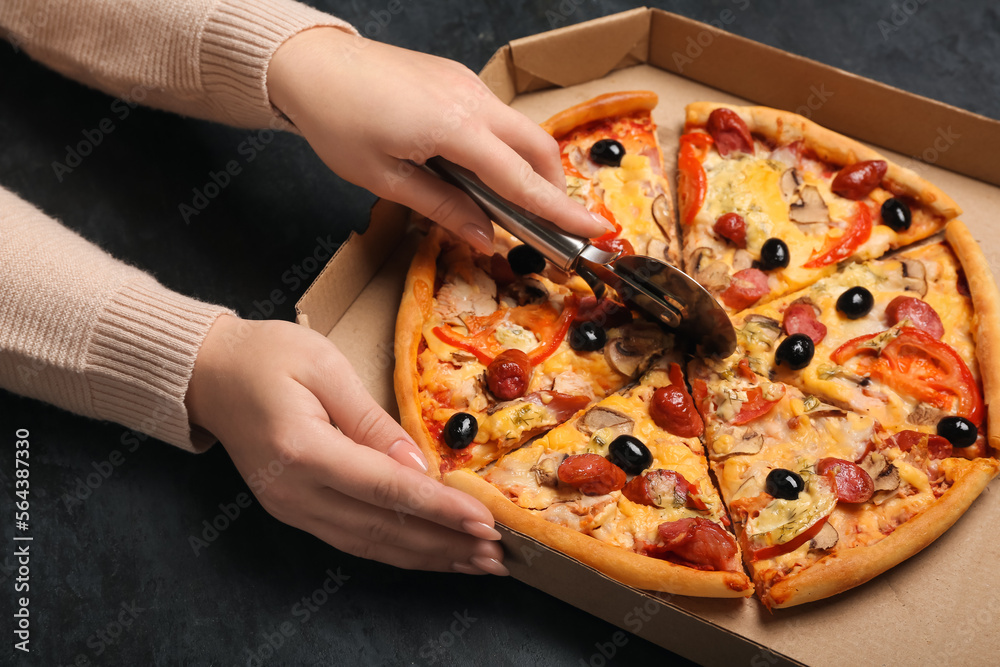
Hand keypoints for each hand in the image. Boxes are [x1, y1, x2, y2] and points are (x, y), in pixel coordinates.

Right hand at [186, 315, 506, 575]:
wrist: (207, 375)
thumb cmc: (266, 356)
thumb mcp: (325, 367)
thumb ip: (372, 420)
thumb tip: (418, 466)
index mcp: (303, 450)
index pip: (386, 490)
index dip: (440, 510)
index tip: (485, 523)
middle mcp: (294, 492)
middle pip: (383, 529)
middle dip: (446, 544)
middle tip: (498, 555)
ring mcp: (291, 508)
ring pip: (370, 545)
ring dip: (428, 557)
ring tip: (476, 563)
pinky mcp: (294, 511)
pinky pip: (352, 539)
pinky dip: (397, 551)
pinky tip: (431, 554)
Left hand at [266, 27, 611, 252]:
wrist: (310, 63)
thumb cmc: (338, 121)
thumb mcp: (385, 179)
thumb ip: (442, 208)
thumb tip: (485, 237)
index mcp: (455, 129)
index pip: (522, 179)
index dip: (560, 209)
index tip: (596, 228)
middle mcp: (472, 101)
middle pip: (538, 147)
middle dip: (553, 187)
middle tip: (551, 223)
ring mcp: (467, 84)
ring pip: (519, 130)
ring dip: (527, 166)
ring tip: (510, 202)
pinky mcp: (456, 78)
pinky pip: (496, 117)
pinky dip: (503, 147)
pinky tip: (479, 169)